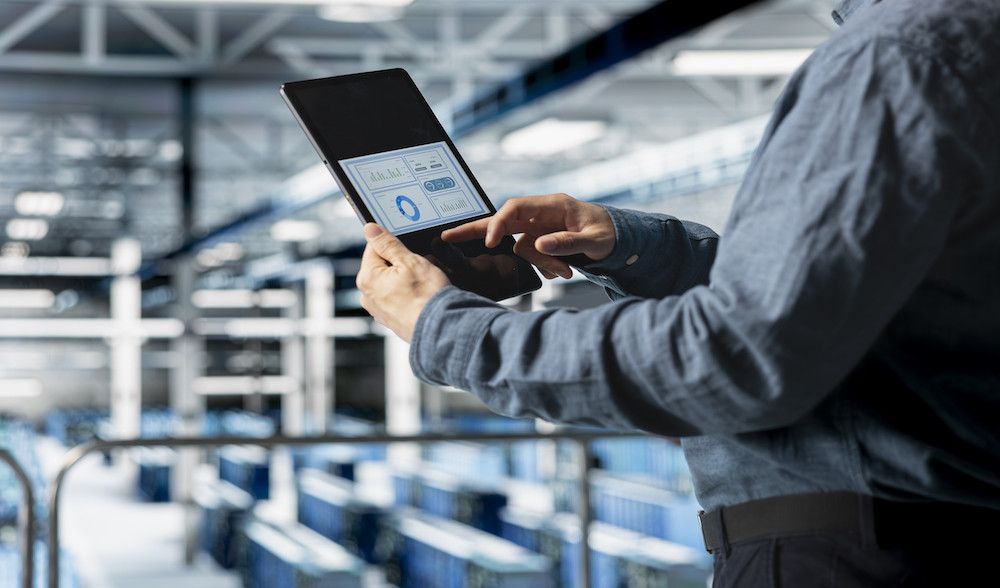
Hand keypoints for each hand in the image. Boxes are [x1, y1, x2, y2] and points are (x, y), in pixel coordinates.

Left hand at [356, 223, 450, 341]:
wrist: (441, 329)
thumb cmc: (427, 297)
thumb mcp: (409, 261)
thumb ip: (387, 243)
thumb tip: (370, 229)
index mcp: (367, 277)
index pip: (374, 246)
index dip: (394, 243)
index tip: (409, 248)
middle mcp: (367, 295)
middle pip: (383, 265)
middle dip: (403, 262)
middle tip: (422, 267)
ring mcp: (378, 310)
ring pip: (392, 281)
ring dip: (408, 278)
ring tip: (425, 283)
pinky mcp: (390, 319)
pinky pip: (398, 297)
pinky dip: (409, 294)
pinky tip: (422, 296)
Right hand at [442, 193, 615, 278]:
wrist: (618, 239)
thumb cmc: (609, 233)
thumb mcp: (596, 241)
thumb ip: (568, 243)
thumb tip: (539, 244)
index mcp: (553, 205)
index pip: (515, 208)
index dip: (499, 223)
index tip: (492, 242)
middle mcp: (541, 215)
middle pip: (501, 220)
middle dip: (475, 229)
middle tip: (446, 238)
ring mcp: (539, 229)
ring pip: (522, 247)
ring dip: (539, 263)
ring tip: (566, 272)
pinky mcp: (540, 242)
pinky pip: (532, 256)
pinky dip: (544, 267)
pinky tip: (564, 270)